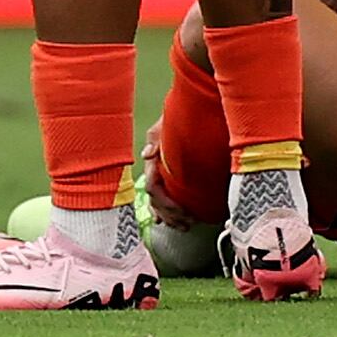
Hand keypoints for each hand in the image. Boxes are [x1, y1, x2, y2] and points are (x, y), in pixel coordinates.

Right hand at [137, 118, 207, 232]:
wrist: (190, 110)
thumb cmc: (178, 116)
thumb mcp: (165, 123)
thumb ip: (156, 137)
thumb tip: (146, 154)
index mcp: (153, 158)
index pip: (152, 186)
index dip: (166, 203)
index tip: (186, 213)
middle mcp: (154, 167)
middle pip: (154, 199)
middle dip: (170, 214)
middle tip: (188, 223)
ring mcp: (158, 171)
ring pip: (156, 201)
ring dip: (168, 216)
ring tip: (184, 226)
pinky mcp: (165, 174)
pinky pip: (160, 197)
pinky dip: (164, 211)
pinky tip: (167, 221)